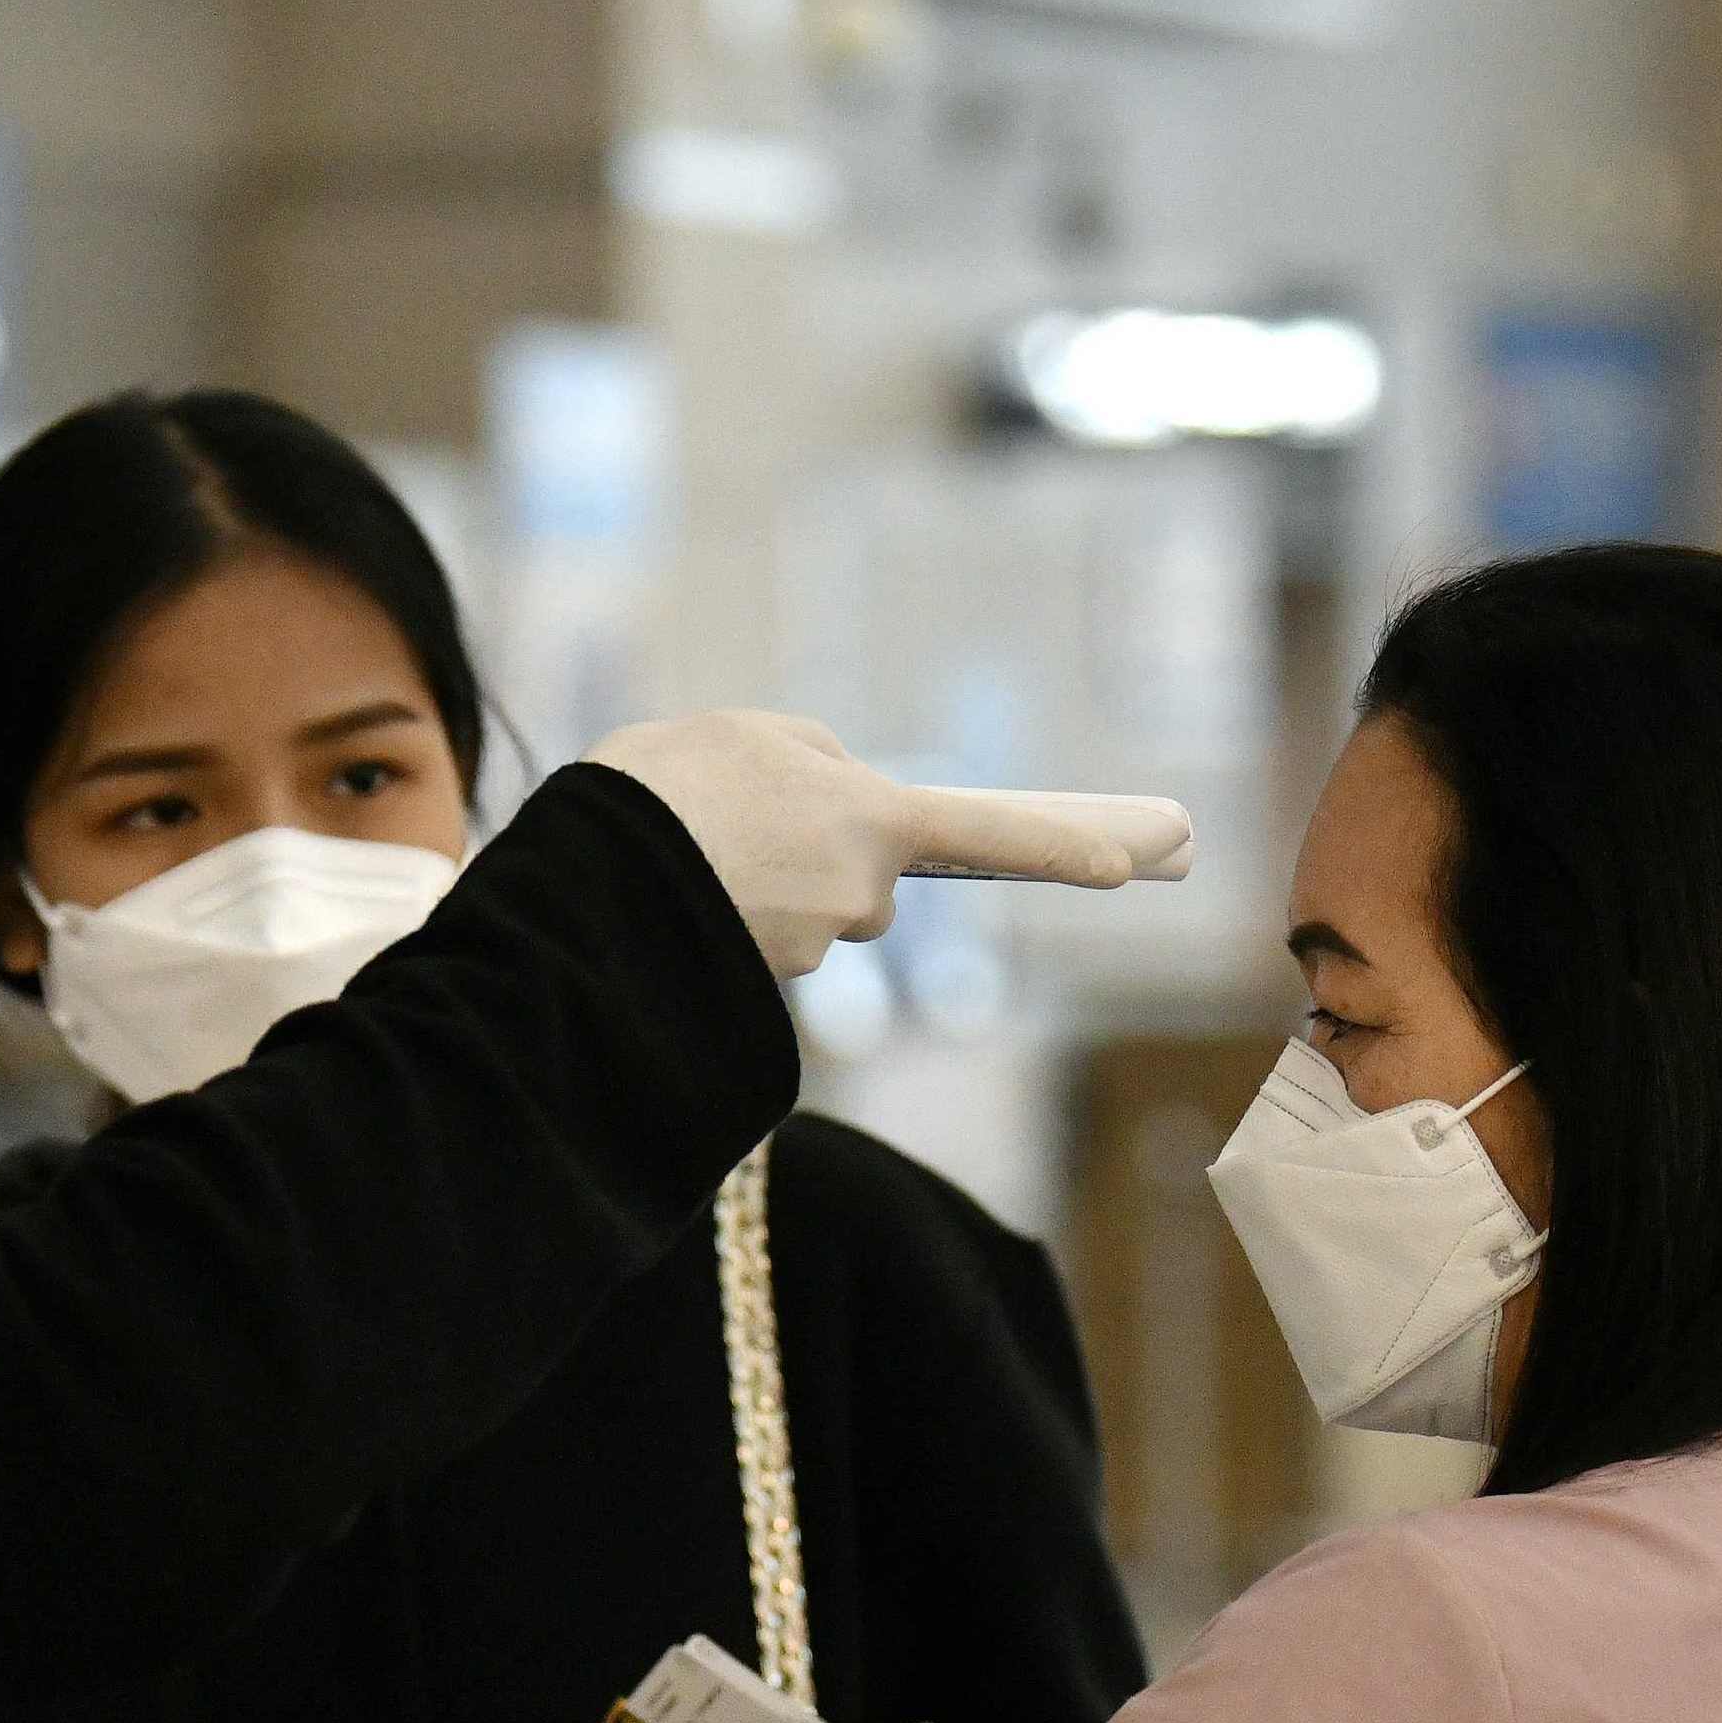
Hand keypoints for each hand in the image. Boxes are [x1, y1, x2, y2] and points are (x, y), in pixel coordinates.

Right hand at [582, 714, 1145, 976]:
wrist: (587, 870)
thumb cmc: (667, 783)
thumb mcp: (751, 735)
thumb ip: (816, 760)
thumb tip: (840, 807)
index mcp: (872, 816)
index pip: (991, 834)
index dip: (1064, 847)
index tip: (1134, 863)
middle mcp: (856, 894)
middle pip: (864, 885)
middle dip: (823, 858)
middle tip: (746, 817)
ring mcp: (806, 948)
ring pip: (802, 917)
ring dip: (760, 887)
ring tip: (692, 850)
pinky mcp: (757, 987)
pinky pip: (755, 946)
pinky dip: (725, 919)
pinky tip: (676, 892)